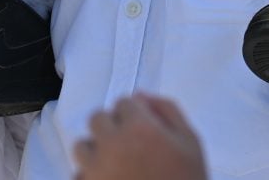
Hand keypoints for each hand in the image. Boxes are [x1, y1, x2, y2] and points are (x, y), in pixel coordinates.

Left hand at [72, 94, 206, 179]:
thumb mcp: (191, 143)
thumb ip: (168, 111)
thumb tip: (141, 96)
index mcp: (139, 128)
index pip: (124, 103)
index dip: (135, 115)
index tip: (145, 132)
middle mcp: (111, 143)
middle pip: (98, 119)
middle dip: (112, 128)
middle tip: (130, 148)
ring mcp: (95, 169)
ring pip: (82, 146)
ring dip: (96, 152)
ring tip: (117, 168)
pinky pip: (77, 175)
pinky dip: (88, 177)